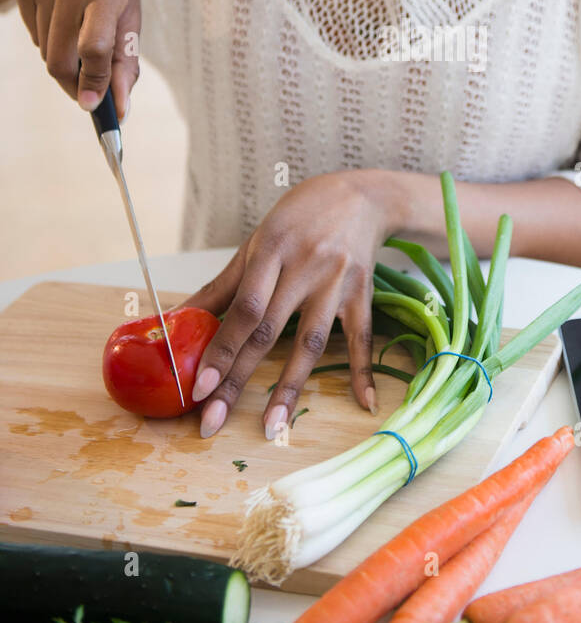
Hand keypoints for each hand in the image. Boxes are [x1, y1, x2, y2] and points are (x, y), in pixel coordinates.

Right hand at [9, 0, 140, 118]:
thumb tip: (120, 108)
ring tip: (80, 35)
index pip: (95, 45)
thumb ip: (127, 59)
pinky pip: (33, 33)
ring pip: (45, 50)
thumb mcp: (131, 8)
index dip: (95, 81)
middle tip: (86, 91)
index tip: (94, 107)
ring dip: (63, 58)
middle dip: (74, 83)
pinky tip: (63, 14)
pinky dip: (48, 38)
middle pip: (61, 57)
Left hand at [178, 169, 407, 438]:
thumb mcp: (257, 242)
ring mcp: (337, 282)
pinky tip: (363, 402)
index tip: (199, 387)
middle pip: (269, 332)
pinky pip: (363, 337)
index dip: (220, 349)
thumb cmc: (300, 217)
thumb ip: (222, 286)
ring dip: (290, 387)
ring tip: (273, 427)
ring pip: (312, 343)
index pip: (244, 308)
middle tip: (213, 420)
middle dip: (238, 379)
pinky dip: (363, 370)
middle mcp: (305, 268)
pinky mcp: (363, 292)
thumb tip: (176, 320)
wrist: (362, 194)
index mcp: (273, 251)